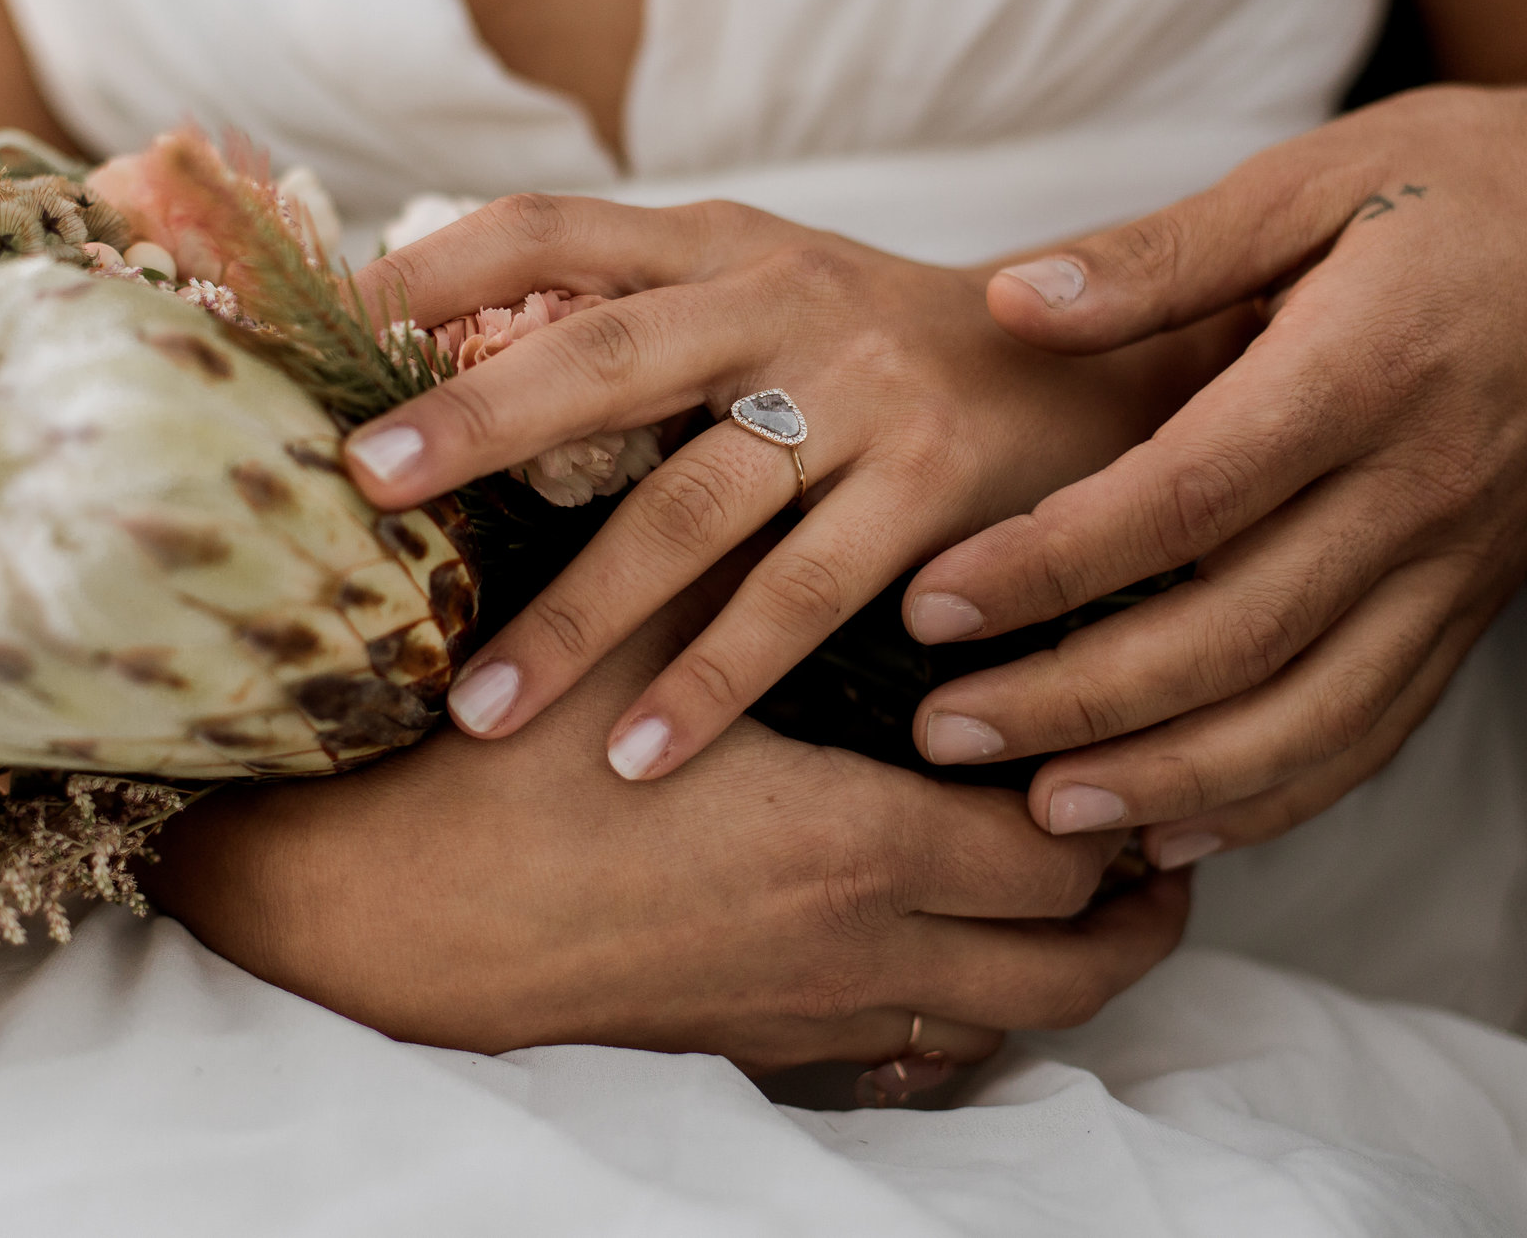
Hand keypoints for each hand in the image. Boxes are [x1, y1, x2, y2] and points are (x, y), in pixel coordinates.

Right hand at [141, 573, 1189, 1079]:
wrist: (375, 923)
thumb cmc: (492, 777)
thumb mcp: (622, 646)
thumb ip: (731, 570)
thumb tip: (808, 472)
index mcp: (850, 842)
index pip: (1058, 845)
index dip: (1114, 797)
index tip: (1128, 736)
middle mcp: (856, 947)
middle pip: (1074, 959)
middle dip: (1135, 897)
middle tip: (1150, 820)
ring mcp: (809, 1013)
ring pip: (1004, 1023)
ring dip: (1059, 960)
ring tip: (1074, 882)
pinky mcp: (753, 1047)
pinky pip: (910, 1054)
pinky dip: (960, 1009)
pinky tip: (942, 942)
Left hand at [337, 195, 1247, 782]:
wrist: (1108, 364)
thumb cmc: (892, 350)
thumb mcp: (773, 290)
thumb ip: (646, 315)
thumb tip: (457, 372)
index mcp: (725, 245)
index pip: (556, 226)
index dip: (441, 264)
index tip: (331, 324)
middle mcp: (783, 301)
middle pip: (601, 353)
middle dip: (474, 422)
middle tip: (361, 493)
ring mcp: (862, 392)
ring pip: (693, 505)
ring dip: (578, 614)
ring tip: (476, 709)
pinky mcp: (933, 485)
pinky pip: (803, 595)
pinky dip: (717, 678)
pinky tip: (641, 751)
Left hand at [901, 73, 1526, 853]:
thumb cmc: (1465, 184)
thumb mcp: (1312, 175)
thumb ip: (1159, 255)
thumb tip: (1011, 302)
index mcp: (1362, 370)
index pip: (1185, 499)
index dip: (1052, 564)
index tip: (933, 603)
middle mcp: (1417, 491)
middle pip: (1232, 636)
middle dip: (1077, 702)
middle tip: (944, 735)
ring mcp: (1456, 569)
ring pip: (1306, 718)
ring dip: (1168, 782)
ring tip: (1040, 817)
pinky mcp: (1473, 612)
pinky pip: (1372, 733)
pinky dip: (1273, 798)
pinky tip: (1172, 830)